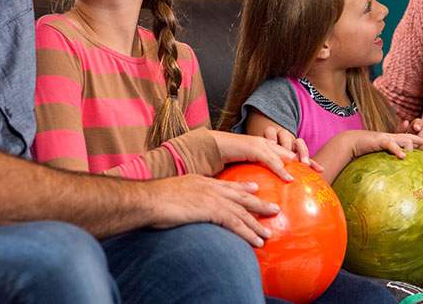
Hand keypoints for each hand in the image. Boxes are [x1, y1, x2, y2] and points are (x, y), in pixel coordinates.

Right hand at [144, 173, 279, 246]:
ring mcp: (213, 198)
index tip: (254, 189)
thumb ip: (185, 196)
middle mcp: (211, 187)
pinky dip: (248, 233)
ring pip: (242, 212)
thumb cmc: (155, 198)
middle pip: (241, 197)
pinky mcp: (213, 210)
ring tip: (267, 234)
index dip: (243, 188)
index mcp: (202, 181)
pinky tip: (256, 241)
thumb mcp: (174, 192)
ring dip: (256, 224)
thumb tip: (184, 204)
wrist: (149, 199)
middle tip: (273, 209)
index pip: (227, 185)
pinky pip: (236, 224)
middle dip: (259, 204)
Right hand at [211, 130, 320, 181]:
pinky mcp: (253, 147)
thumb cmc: (227, 160)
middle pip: (292, 151)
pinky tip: (288, 178)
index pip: (289, 153)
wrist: (210, 148)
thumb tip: (265, 190)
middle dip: (307, 159)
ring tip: (309, 172)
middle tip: (321, 170)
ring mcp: (260, 143)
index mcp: (266, 147)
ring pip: (283, 154)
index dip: (304, 160)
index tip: (318, 170)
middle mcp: (266, 143)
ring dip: (297, 163)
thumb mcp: (247, 169)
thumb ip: (258, 176)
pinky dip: (280, 168)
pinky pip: (270, 159)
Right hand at [340, 129, 422, 159]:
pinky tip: (402, 156)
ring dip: (410, 149)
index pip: (408, 138)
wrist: (349, 142)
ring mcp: (386, 137)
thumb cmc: (362, 150)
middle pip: (410, 136)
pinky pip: (391, 144)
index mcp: (391, 140)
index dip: (419, 140)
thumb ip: (386, 159)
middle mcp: (390, 137)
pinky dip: (397, 150)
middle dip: (421, 139)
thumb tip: (392, 172)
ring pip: (404, 139)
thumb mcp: (377, 155)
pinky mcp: (379, 140)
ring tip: (412, 157)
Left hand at [401, 118, 422, 155]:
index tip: (416, 128)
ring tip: (418, 151)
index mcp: (415, 128)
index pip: (418, 122)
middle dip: (421, 136)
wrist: (408, 162)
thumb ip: (401, 131)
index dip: (418, 124)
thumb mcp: (399, 140)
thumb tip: (406, 122)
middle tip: (415, 144)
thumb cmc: (401, 149)